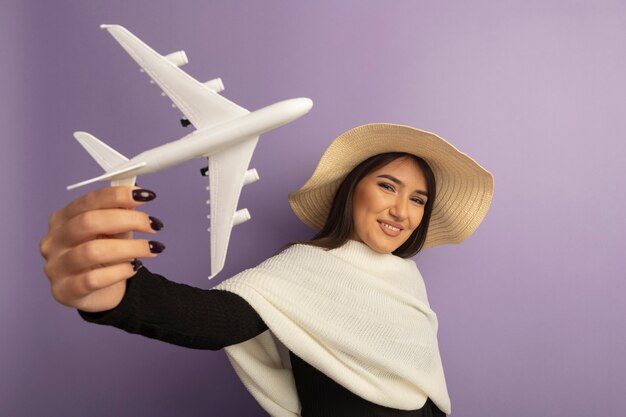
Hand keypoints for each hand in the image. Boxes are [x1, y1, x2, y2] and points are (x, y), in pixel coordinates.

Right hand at [40, 186, 163, 311]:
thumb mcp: (114, 230)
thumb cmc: (105, 254)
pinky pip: (94, 279)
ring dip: (130, 248)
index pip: (88, 201)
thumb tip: (139, 194)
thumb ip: (121, 213)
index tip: (147, 195)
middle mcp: (54, 241)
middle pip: (88, 222)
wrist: (100, 292)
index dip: (118, 195)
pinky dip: (120, 272)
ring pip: (92, 251)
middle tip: (154, 225)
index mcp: (62, 219)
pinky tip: (134, 268)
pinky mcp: (64, 291)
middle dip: (127, 220)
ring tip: (153, 248)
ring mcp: (55, 267)